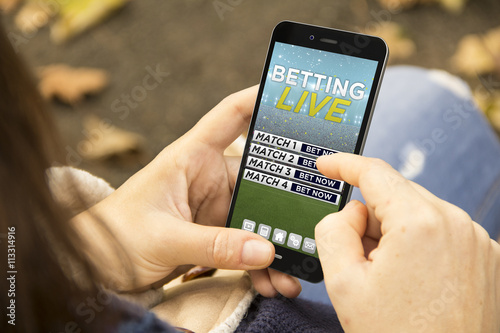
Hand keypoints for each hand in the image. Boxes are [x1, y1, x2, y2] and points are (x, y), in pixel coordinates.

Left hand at [78, 86, 299, 296]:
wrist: (95, 266)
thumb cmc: (115, 235)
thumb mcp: (164, 238)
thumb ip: (213, 245)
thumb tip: (265, 250)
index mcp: (191, 158)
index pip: (231, 116)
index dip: (261, 100)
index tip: (294, 97)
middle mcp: (208, 178)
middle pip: (260, 178)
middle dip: (285, 205)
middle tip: (309, 226)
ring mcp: (214, 208)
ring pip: (258, 218)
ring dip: (276, 244)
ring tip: (292, 274)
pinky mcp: (214, 234)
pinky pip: (247, 244)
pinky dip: (260, 263)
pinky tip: (271, 281)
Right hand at [315, 153, 499, 331]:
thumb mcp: (344, 283)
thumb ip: (334, 230)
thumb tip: (351, 212)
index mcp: (420, 223)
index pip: (374, 173)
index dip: (344, 165)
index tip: (327, 164)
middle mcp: (456, 224)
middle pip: (396, 196)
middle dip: (370, 217)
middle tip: (357, 257)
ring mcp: (477, 241)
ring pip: (418, 214)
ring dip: (394, 234)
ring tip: (388, 279)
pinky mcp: (486, 258)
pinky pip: (441, 233)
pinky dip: (419, 245)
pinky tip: (411, 281)